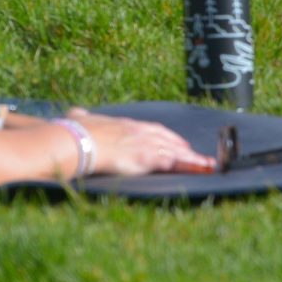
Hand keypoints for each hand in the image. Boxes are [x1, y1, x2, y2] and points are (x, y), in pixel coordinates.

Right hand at [68, 110, 217, 177]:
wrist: (81, 141)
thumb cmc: (78, 132)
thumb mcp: (80, 120)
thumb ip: (81, 117)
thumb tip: (74, 114)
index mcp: (128, 124)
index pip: (152, 129)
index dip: (163, 135)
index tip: (170, 139)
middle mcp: (142, 132)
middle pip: (168, 139)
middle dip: (181, 146)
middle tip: (191, 151)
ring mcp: (147, 145)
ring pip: (176, 151)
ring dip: (193, 157)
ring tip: (208, 163)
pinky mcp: (149, 158)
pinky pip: (176, 162)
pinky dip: (193, 165)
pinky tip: (205, 167)